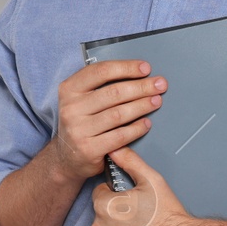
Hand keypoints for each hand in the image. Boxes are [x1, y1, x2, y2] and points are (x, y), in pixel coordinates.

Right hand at [50, 59, 165, 183]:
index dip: (126, 68)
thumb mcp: (81, 100)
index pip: (100, 71)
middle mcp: (71, 108)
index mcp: (69, 89)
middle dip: (141, 87)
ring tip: (157, 101)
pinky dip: (136, 128)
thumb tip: (137, 75)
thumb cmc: (81, 123)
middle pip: (114, 92)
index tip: (146, 68)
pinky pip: (119, 135)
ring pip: (118, 114)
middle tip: (160, 85)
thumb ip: (100, 87)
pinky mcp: (89, 148)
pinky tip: (147, 123)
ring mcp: (78, 129)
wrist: (66, 157)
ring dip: (142, 106)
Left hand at [90, 146, 198, 225]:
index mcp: (105, 206)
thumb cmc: (168, 215)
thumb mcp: (152, 180)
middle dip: (116, 216)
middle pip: (102, 216)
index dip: (116, 196)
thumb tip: (115, 150)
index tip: (131, 202)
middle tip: (138, 218)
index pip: (100, 195)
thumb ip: (130, 162)